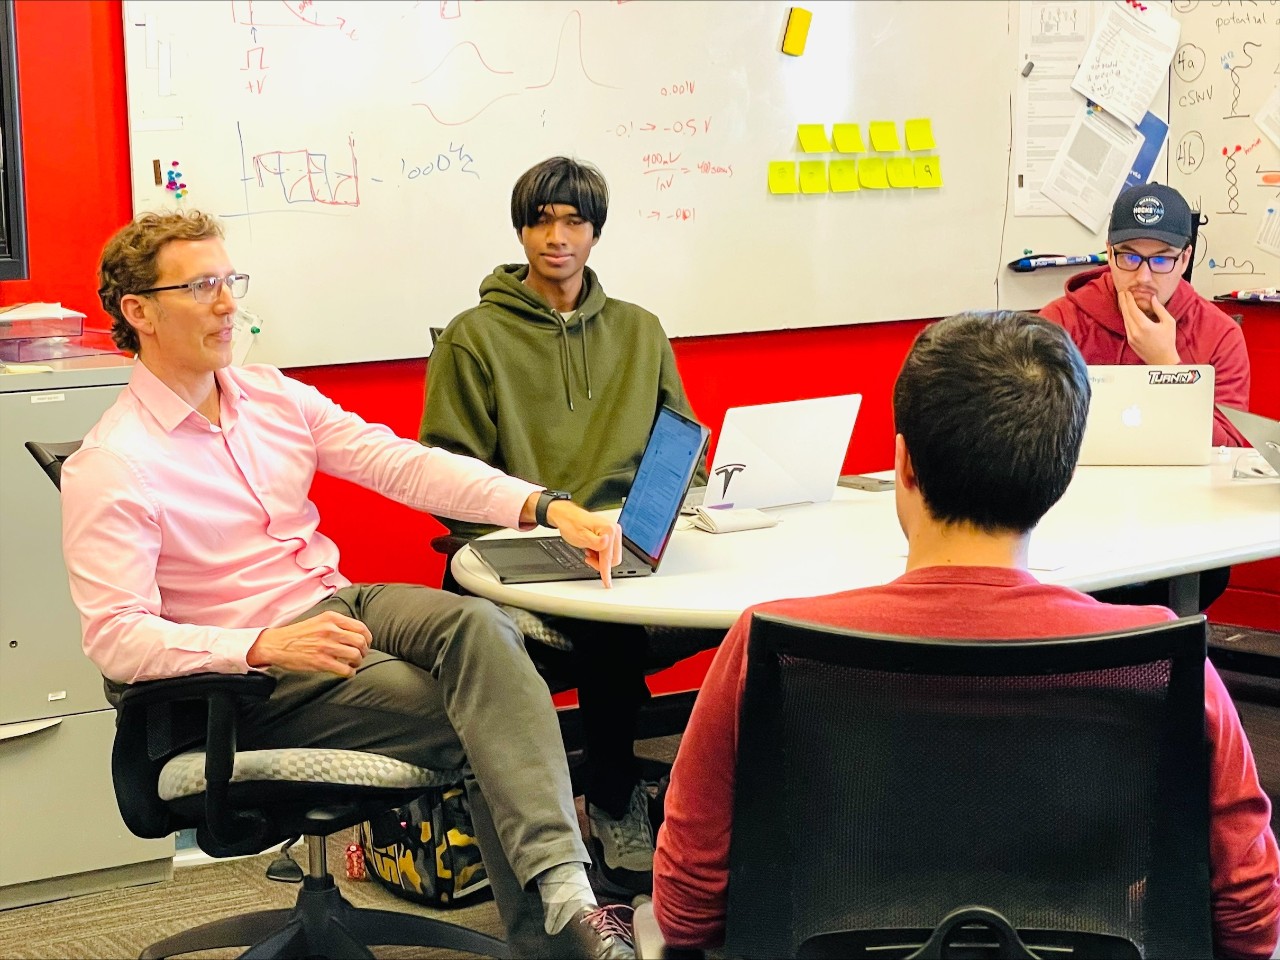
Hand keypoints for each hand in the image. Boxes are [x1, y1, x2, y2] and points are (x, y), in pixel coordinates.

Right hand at [247, 610, 371, 675]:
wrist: (276, 644)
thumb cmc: (298, 634)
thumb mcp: (318, 620)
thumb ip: (337, 624)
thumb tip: (357, 634)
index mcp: (331, 618)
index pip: (360, 627)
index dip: (367, 638)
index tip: (365, 644)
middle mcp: (330, 630)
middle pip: (361, 642)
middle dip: (364, 651)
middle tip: (359, 656)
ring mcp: (325, 646)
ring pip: (355, 655)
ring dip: (357, 662)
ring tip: (352, 664)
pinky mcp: (320, 661)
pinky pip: (345, 669)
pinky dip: (350, 673)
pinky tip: (346, 672)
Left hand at [546, 500, 623, 587]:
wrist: (566, 516)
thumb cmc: (571, 524)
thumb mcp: (581, 536)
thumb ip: (595, 542)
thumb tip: (606, 542)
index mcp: (609, 530)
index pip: (609, 557)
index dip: (606, 571)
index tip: (607, 582)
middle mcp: (614, 530)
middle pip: (614, 558)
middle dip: (602, 563)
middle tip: (588, 559)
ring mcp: (613, 532)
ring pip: (612, 556)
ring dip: (600, 558)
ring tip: (588, 552)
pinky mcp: (610, 534)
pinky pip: (609, 551)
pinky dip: (600, 554)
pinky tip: (591, 549)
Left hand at [1119, 289, 1179, 364]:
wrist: (1163, 360)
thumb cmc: (1168, 341)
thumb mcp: (1168, 322)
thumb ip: (1159, 309)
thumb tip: (1152, 298)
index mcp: (1144, 326)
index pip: (1133, 309)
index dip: (1129, 299)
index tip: (1127, 292)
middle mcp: (1134, 331)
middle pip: (1126, 313)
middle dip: (1123, 302)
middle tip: (1121, 292)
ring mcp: (1131, 337)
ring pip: (1125, 320)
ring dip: (1123, 309)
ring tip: (1123, 300)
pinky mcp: (1130, 341)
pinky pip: (1126, 326)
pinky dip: (1126, 317)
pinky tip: (1127, 312)